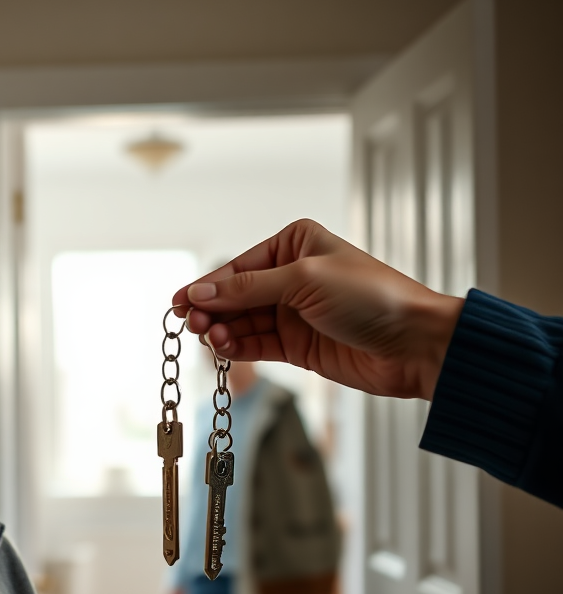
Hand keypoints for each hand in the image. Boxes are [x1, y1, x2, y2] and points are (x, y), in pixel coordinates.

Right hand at [172, 219, 463, 400]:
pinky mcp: (297, 346)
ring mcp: (293, 313)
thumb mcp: (304, 281)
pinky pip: (256, 344)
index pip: (238, 267)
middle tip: (192, 324)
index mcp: (295, 244)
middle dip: (211, 310)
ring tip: (210, 338)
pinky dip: (237, 347)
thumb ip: (248, 289)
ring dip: (222, 330)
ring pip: (242, 322)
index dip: (207, 286)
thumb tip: (200, 291)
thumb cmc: (372, 298)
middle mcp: (291, 276)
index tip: (179, 303)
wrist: (413, 343)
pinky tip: (224, 348)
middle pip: (235, 296)